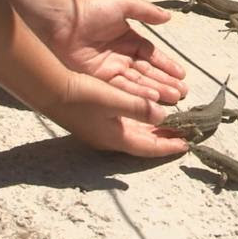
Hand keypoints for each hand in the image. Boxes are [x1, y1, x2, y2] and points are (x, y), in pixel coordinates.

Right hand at [44, 71, 187, 155]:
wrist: (50, 90)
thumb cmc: (81, 94)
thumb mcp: (113, 99)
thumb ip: (140, 108)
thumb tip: (164, 116)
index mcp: (116, 138)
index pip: (149, 147)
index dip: (168, 146)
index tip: (187, 145)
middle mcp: (111, 138)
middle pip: (145, 142)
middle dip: (165, 138)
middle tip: (185, 133)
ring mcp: (103, 131)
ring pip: (137, 133)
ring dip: (155, 129)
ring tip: (173, 124)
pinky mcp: (98, 121)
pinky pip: (128, 125)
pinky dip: (143, 121)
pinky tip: (150, 113)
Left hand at [47, 0, 187, 103]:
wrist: (62, 19)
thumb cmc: (90, 8)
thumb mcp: (123, 5)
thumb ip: (146, 12)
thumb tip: (168, 17)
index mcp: (128, 39)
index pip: (152, 55)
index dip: (167, 65)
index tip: (182, 75)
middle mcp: (120, 56)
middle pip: (147, 73)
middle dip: (166, 82)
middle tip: (182, 93)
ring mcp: (109, 69)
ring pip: (137, 83)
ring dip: (156, 90)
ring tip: (173, 98)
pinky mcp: (98, 79)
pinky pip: (121, 88)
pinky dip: (137, 94)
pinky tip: (152, 99)